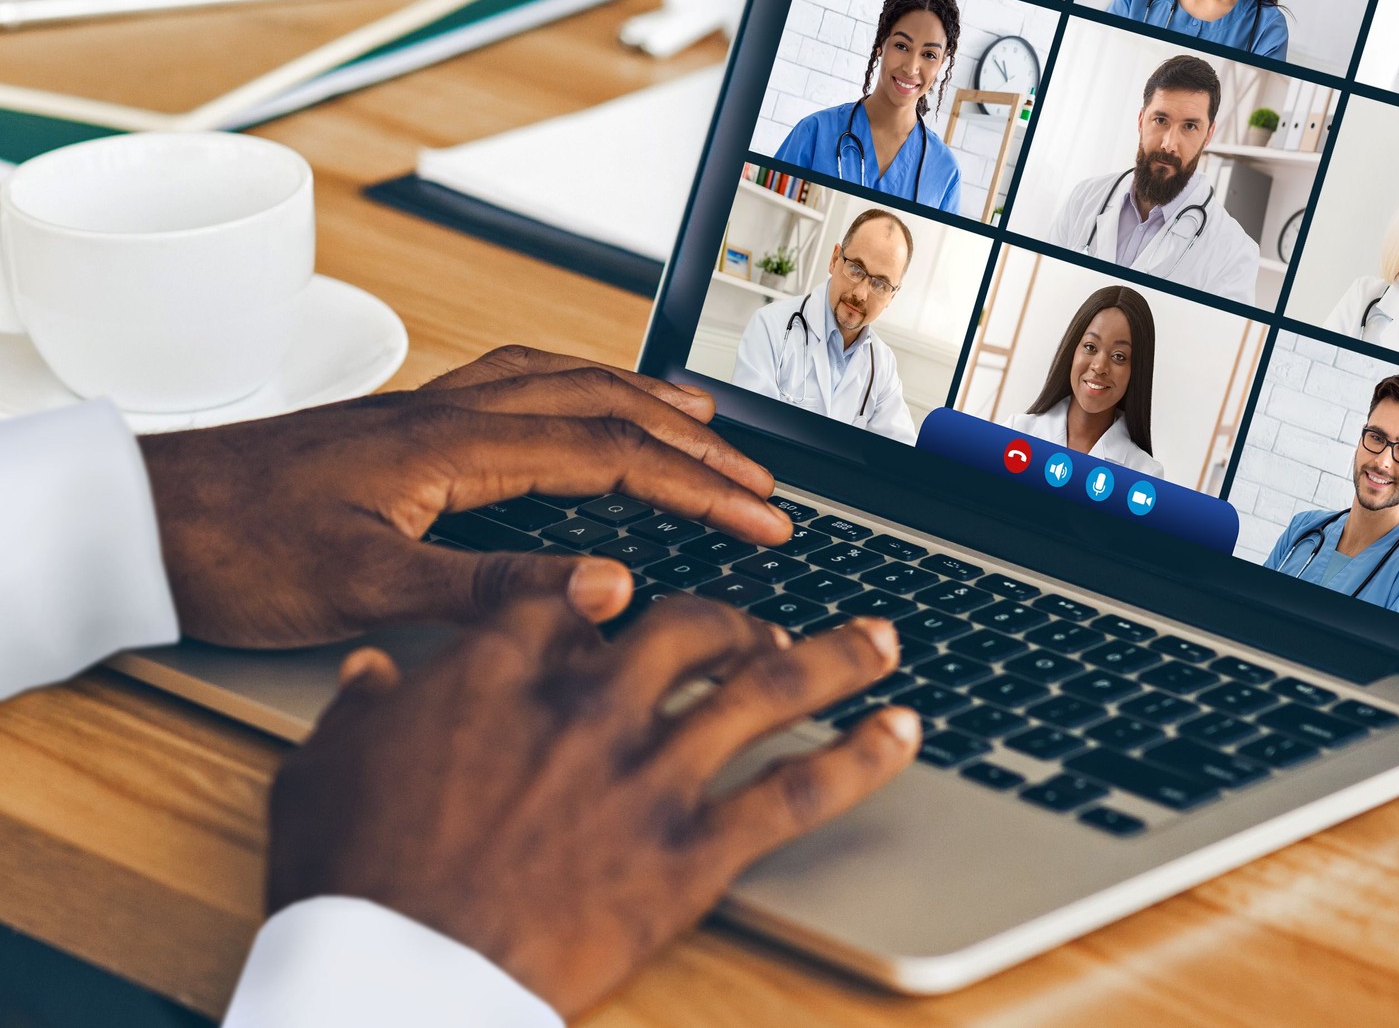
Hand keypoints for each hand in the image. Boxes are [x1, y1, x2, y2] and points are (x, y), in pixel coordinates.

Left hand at [140, 345, 790, 646]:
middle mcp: (452, 412)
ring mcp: (428, 411)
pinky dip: (576, 387)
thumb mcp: (365, 588)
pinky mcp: (404, 425)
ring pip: (565, 381)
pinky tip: (576, 406)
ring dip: (644, 400)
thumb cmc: (236, 551)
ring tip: (702, 419)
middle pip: (606, 405)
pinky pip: (518, 381)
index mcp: (457, 444)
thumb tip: (609, 586)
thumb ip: (492, 588)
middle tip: (762, 481)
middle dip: (698, 443)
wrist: (144, 518)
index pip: (615, 454)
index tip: (765, 519)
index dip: (702, 488)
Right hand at [269, 595, 918, 1017]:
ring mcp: (648, 773)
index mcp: (502, 670)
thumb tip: (370, 674)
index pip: (574, 599)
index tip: (627, 593)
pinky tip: (900, 731)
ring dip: (834, 656)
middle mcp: (591, 703)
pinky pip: (796, 791)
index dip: (607, 593)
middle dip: (733, 620)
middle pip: (686, 627)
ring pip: (765, 689)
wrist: (392, 978)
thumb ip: (361, 709)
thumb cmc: (350, 882)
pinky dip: (859, 758)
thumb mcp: (325, 772)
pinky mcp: (690, 851)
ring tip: (881, 638)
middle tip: (762, 629)